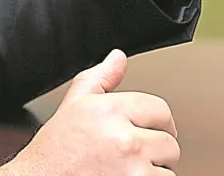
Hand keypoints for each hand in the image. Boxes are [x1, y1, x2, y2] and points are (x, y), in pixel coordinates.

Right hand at [0, 50, 179, 175]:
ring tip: (124, 169)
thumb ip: (99, 78)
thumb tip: (118, 58)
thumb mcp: (72, 107)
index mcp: (109, 110)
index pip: (160, 110)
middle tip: (128, 155)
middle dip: (153, 149)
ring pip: (167, 167)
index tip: (150, 130)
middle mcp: (123, 138)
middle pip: (168, 142)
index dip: (156, 122)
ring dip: (152, 170)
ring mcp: (132, 167)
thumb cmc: (54, 153)